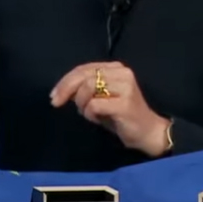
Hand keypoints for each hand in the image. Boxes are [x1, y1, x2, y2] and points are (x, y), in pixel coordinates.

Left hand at [49, 61, 171, 156]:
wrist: (148, 133)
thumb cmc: (122, 117)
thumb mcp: (100, 99)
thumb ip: (85, 90)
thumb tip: (63, 90)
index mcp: (115, 68)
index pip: (84, 68)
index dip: (66, 80)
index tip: (54, 95)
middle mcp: (122, 72)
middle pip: (84, 75)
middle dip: (66, 89)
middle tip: (56, 102)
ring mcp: (125, 86)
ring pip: (88, 87)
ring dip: (81, 103)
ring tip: (88, 114)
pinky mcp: (125, 103)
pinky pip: (94, 104)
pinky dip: (90, 113)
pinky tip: (97, 119)